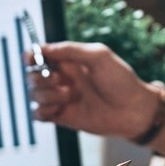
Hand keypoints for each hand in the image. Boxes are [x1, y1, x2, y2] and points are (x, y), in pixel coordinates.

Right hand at [29, 42, 158, 138]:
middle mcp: (63, 79)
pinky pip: (38, 114)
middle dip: (40, 77)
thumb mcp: (99, 56)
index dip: (31, 56)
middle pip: (32, 75)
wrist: (133, 111)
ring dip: (46, 95)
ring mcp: (61, 98)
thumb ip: (70, 49)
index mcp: (70, 61)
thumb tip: (44, 48)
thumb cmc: (121, 81)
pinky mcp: (62, 117)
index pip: (40, 56)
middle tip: (60, 80)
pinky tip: (57, 109)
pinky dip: (42, 111)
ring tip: (68, 96)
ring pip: (34, 94)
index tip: (31, 59)